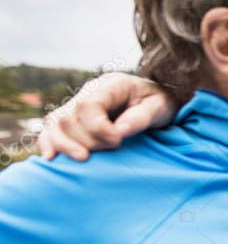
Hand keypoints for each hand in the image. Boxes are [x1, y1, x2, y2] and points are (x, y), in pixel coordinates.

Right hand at [37, 73, 175, 160]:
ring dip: (67, 144)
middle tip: (114, 147)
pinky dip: (50, 142)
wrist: (160, 101)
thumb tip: (118, 132)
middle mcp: (91, 91)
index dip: (98, 128)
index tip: (118, 141)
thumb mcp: (160, 107)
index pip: (89, 105)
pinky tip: (52, 158)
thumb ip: (140, 118)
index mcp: (112, 84)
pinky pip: (52, 128)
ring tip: (85, 158)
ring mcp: (79, 103)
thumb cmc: (161, 103)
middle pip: (70, 117)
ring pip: (56, 122)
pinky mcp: (75, 117)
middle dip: (88, 139)